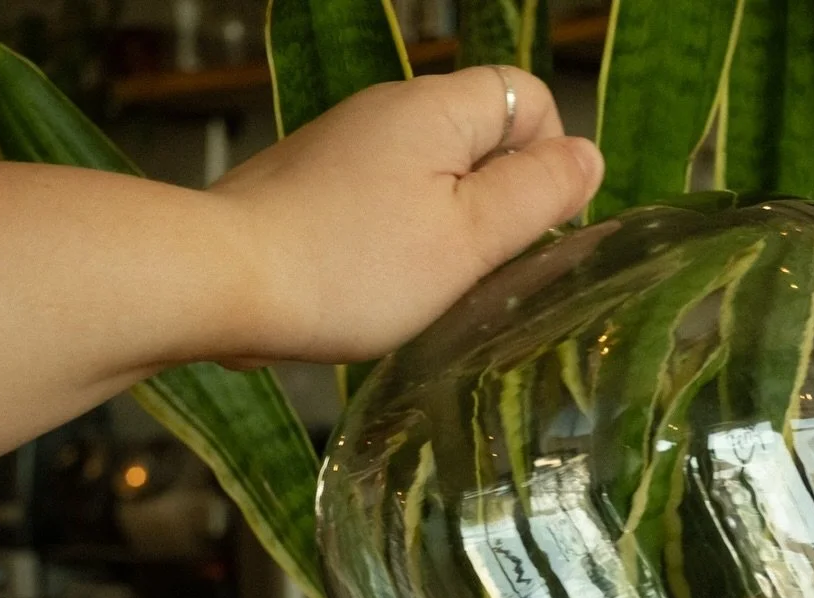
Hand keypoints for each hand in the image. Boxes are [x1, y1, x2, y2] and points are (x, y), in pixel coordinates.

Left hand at [210, 66, 603, 365]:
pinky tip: (383, 282)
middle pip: (483, 136)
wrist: (225, 277)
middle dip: (500, 200)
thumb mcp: (468, 239)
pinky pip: (389, 196)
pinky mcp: (316, 182)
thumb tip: (587, 158)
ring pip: (435, 172)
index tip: (535, 229)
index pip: (528, 98)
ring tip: (431, 283)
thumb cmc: (353, 265)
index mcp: (437, 108)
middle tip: (483, 269)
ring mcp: (348, 144)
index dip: (549, 159)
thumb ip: (535, 194)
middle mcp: (391, 109)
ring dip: (451, 225)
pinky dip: (403, 236)